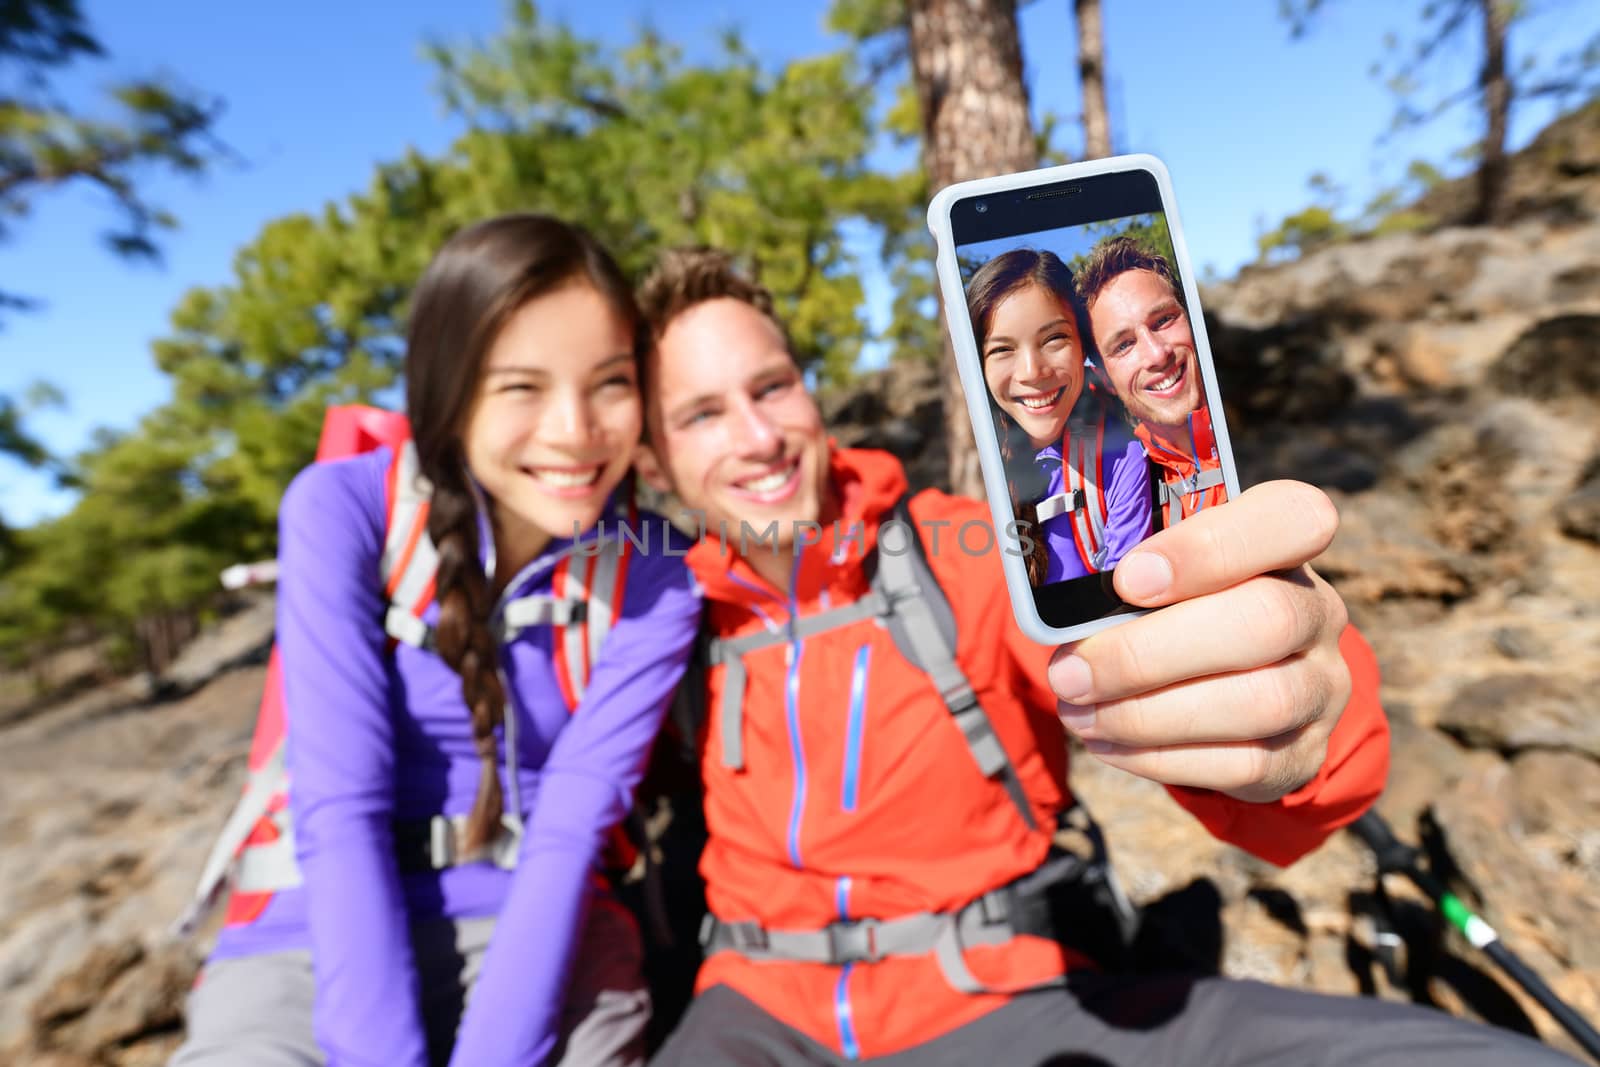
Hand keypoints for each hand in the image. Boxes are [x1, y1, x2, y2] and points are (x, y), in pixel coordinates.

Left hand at [1048, 480, 1351, 803]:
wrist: (1233, 685)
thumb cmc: (1177, 605)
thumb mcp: (1164, 568)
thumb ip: (1129, 568)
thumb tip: (1055, 607)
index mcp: (1287, 543)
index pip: (1293, 517)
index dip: (1210, 547)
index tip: (1126, 579)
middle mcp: (1318, 611)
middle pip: (1264, 622)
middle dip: (1148, 653)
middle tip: (1069, 671)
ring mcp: (1322, 686)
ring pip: (1258, 703)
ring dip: (1147, 713)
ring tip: (1076, 712)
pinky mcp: (1304, 753)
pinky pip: (1242, 764)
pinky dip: (1160, 756)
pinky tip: (1106, 741)